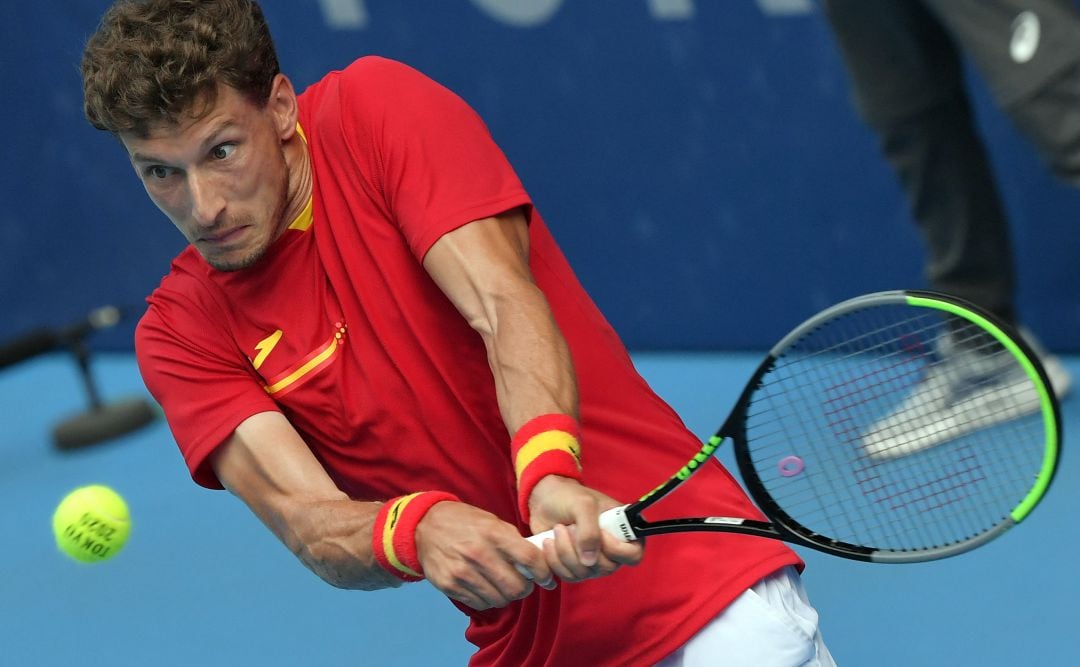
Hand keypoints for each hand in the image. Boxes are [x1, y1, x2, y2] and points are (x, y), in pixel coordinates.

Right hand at [413, 500, 555, 610]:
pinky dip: (488, 599)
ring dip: (506, 596)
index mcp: (493, 533)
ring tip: (502, 585)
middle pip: (516, 587)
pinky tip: (485, 587)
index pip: (529, 559)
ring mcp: (462, 571)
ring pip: (499, 599)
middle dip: (525, 589)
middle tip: (523, 584)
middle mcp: (478, 553)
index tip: (546, 578)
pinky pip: (480, 603)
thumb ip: (514, 541)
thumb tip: (537, 563)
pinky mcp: (449, 585)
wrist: (425, 525)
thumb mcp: (492, 522)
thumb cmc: (465, 522)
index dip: (543, 572)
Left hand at [527, 475, 643, 581]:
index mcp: (623, 531)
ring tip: (558, 529)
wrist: (545, 501)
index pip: (633, 555)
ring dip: (564, 551)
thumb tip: (589, 560)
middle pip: (606, 567)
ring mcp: (593, 562)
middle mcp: (611, 551)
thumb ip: (590, 531)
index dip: (616, 549)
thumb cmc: (569, 497)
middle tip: (569, 526)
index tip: (599, 533)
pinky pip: (568, 576)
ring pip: (584, 573)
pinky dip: (554, 560)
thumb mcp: (583, 505)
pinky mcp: (574, 568)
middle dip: (581, 547)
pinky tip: (549, 542)